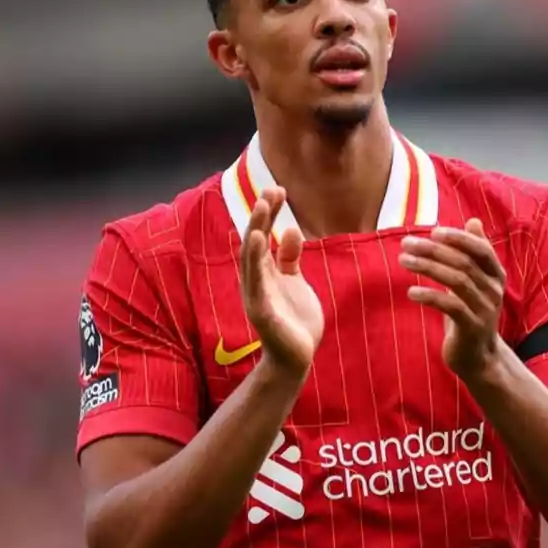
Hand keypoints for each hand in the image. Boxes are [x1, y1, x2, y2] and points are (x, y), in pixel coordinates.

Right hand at [240, 187, 324, 378]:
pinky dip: (256, 262)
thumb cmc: (294, 320)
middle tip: (270, 190)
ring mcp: (257, 295)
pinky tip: (259, 242)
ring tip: (261, 208)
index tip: (279, 189)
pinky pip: (257, 283)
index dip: (269, 212)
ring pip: (251, 259)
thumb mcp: (295, 282)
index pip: (264, 236)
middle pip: (255, 241)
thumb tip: (292, 230)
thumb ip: (290, 258)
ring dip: (255, 231)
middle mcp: (256, 280)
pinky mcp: (262, 311)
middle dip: (261, 215)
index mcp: (265, 272)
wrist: (296, 357)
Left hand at [400, 219, 506, 380]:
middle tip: (406, 243)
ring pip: (457, 281)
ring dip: (427, 268)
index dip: (459, 238)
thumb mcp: (474, 281)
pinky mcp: (472, 328)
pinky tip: (411, 293)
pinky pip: (451, 306)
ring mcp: (485, 310)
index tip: (433, 231)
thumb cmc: (471, 313)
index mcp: (495, 275)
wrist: (478, 358)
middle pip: (463, 263)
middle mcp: (494, 290)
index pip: (481, 249)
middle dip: (433, 250)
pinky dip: (430, 296)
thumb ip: (473, 253)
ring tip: (404, 261)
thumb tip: (474, 221)